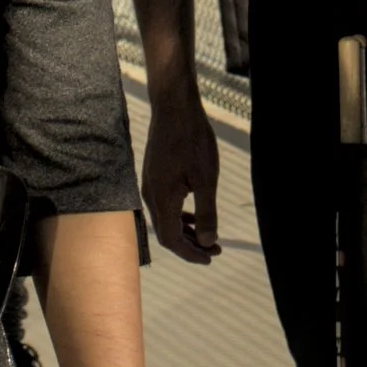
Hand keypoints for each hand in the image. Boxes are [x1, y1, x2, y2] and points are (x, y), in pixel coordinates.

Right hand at [142, 83, 220, 263]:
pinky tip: (195, 214)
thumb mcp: (206, 179)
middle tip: (215, 250)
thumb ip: (207, 213)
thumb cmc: (192, 140)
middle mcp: (151, 196)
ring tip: (208, 236)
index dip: (191, 254)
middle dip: (191, 245)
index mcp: (162, 200)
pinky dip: (180, 215)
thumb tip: (208, 242)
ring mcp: (150, 185)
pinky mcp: (154, 176)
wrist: (174, 107)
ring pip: (166, 220)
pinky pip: (164, 206)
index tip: (211, 258)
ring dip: (186, 231)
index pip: (172, 240)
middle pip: (167, 233)